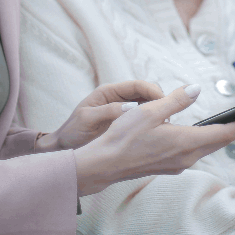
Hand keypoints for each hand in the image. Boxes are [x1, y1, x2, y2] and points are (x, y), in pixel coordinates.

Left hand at [36, 80, 164, 152]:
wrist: (64, 148)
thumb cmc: (72, 132)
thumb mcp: (87, 119)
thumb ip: (107, 111)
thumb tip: (130, 107)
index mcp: (109, 92)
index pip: (136, 86)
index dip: (152, 91)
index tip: (164, 102)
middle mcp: (118, 99)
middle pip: (146, 94)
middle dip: (159, 102)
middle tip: (169, 117)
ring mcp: (122, 112)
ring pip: (147, 108)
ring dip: (157, 114)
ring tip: (166, 126)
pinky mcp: (124, 126)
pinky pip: (142, 122)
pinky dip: (152, 125)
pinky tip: (158, 134)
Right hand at [74, 84, 234, 196]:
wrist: (106, 163)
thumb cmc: (124, 136)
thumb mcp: (150, 110)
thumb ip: (175, 100)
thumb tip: (195, 89)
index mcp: (186, 142)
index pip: (225, 133)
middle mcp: (187, 156)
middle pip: (220, 141)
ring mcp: (178, 163)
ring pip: (206, 147)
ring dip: (220, 134)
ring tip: (230, 122)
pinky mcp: (169, 164)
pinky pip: (193, 150)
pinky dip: (203, 139)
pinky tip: (197, 132)